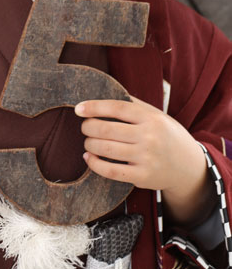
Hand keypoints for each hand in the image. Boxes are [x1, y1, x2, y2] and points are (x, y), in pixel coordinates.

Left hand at [75, 96, 211, 224]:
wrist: (189, 166)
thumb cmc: (167, 135)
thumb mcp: (157, 115)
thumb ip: (134, 104)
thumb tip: (106, 92)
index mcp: (151, 118)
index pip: (116, 108)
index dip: (94, 107)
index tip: (78, 109)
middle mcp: (149, 137)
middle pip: (106, 129)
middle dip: (88, 127)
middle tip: (84, 128)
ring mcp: (146, 158)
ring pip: (105, 149)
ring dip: (89, 144)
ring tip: (87, 142)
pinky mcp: (143, 177)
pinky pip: (111, 171)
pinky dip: (94, 164)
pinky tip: (89, 158)